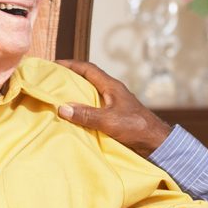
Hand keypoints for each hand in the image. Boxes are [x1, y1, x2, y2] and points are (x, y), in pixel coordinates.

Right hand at [56, 60, 171, 156]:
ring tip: (57, 98)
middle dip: (69, 78)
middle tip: (51, 81)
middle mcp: (111, 92)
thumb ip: (86, 115)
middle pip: (87, 79)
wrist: (156, 142)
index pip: (88, 69)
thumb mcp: (109, 121)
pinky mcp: (114, 116)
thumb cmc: (136, 128)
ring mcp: (113, 104)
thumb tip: (62, 108)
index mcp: (111, 86)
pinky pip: (94, 108)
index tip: (53, 64)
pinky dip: (82, 109)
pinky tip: (73, 117)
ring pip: (90, 94)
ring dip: (75, 94)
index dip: (70, 64)